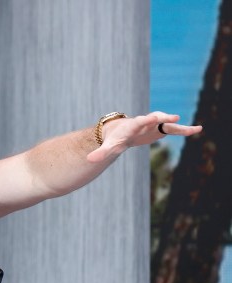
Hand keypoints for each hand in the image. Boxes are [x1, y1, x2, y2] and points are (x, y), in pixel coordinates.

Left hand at [86, 112, 202, 162]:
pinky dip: (185, 130)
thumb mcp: (109, 147)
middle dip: (163, 118)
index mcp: (133, 126)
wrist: (122, 131)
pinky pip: (174, 130)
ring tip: (194, 129)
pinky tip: (198, 130)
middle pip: (155, 119)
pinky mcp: (161, 130)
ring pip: (167, 124)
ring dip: (179, 126)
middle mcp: (145, 122)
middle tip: (173, 118)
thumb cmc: (115, 139)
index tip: (150, 118)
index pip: (138, 122)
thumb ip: (101, 152)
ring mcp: (154, 125)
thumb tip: (90, 160)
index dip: (144, 120)